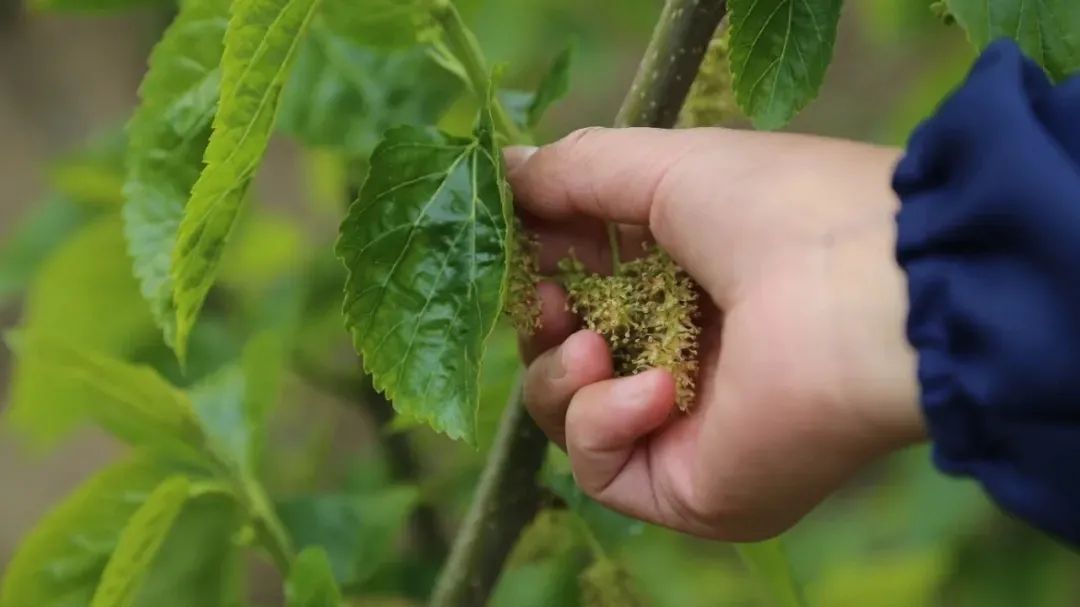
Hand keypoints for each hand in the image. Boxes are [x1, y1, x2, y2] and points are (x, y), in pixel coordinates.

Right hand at [506, 127, 925, 540]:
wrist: (874, 297)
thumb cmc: (780, 213)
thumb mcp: (664, 167)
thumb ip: (577, 171)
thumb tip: (504, 171)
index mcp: (692, 283)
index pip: (588, 288)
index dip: (543, 268)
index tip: (519, 242)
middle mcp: (689, 357)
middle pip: (568, 356)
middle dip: (539, 325)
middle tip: (547, 298)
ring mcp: (688, 428)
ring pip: (569, 417)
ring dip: (558, 375)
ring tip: (590, 343)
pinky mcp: (691, 488)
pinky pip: (600, 470)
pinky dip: (601, 424)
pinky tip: (655, 390)